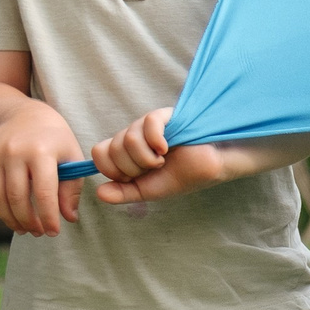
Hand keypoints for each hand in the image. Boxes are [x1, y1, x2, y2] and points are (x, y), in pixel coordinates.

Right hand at [0, 97, 83, 236]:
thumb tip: (68, 218)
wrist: (24, 113)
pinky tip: (5, 208)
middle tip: (38, 232)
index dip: (48, 217)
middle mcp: (14, 150)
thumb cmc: (53, 139)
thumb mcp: (71, 157)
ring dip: (9, 218)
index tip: (54, 232)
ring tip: (23, 228)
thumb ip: (71, 188)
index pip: (43, 193)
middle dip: (28, 221)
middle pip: (17, 198)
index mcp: (41, 151)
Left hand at [91, 108, 232, 205]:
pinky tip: (166, 148)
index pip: (99, 153)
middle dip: (133, 167)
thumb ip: (123, 193)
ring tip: (162, 159)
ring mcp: (147, 125)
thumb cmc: (181, 177)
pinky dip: (156, 141)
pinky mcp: (164, 116)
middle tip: (153, 168)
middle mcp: (133, 135)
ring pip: (128, 138)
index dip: (112, 169)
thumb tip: (99, 193)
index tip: (133, 177)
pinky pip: (148, 122)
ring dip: (147, 158)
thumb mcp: (147, 191)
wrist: (210, 168)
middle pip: (112, 148)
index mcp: (125, 152)